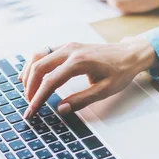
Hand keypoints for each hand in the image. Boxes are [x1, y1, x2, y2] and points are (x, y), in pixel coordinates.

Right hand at [19, 37, 156, 118]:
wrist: (130, 54)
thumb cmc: (121, 71)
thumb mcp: (105, 90)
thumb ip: (81, 100)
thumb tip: (60, 109)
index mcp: (79, 62)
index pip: (50, 81)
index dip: (38, 98)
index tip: (31, 112)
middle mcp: (70, 50)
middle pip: (39, 67)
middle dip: (29, 87)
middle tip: (29, 105)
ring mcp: (68, 46)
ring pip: (38, 56)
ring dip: (29, 73)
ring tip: (28, 92)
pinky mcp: (68, 46)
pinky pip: (44, 52)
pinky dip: (34, 63)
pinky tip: (30, 74)